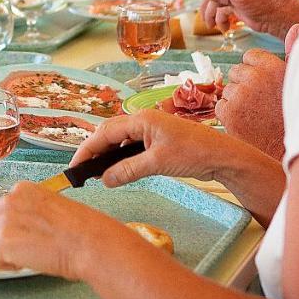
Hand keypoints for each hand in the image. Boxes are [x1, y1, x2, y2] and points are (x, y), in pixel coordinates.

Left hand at [0, 182, 132, 279]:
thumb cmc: (81, 230)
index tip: (4, 234)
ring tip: (17, 258)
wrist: (88, 243)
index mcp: (22, 190)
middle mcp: (9, 200)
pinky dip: (4, 265)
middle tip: (1, 250)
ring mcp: (3, 221)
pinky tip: (23, 264)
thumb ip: (29, 212)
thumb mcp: (51, 208)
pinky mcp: (3, 243)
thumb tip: (18, 228)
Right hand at [69, 110, 231, 186]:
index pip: (105, 132)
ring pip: (120, 141)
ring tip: (95, 173)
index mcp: (141, 120)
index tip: (75, 166)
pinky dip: (120, 158)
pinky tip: (117, 171)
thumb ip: (128, 170)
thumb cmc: (194, 153)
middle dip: (93, 151)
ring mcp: (150, 131)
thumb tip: (105, 179)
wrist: (222, 156)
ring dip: (107, 155)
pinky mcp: (157, 142)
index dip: (87, 149)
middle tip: (81, 171)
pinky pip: (131, 147)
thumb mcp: (157, 163)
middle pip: (109, 133)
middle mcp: (143, 121)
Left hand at [217, 48, 287, 159]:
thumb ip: (293, 52)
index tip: (266, 87)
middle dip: (245, 85)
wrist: (291, 151)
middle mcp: (254, 77)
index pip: (250, 57)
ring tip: (257, 115)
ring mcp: (240, 95)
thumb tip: (294, 27)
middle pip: (236, 72)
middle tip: (262, 103)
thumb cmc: (298, 116)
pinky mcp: (228, 114)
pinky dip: (229, 116)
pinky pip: (221, 107)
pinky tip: (248, 124)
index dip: (256, 72)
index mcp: (272, 66)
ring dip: (238, 101)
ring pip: (228, 90)